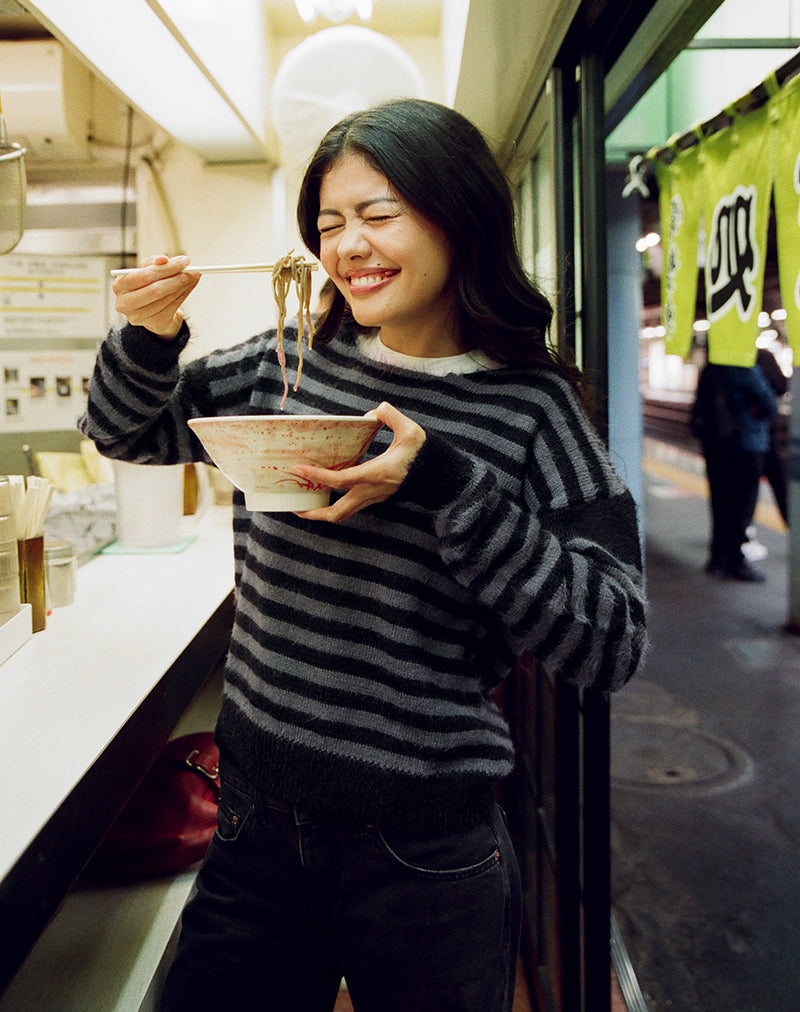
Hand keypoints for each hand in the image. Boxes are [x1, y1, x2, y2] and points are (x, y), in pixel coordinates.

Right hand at [112, 254, 200, 337]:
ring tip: (193, 276)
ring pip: (166, 299)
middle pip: (155, 290)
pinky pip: (173, 307)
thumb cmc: (147, 284)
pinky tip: (189, 286)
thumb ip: (154, 262)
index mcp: (120, 286)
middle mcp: (125, 303)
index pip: (144, 276)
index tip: (184, 261)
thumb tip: (164, 259)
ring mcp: (139, 317)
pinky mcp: (154, 324)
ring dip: (183, 286)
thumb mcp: (146, 270)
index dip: (165, 268)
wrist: (151, 309)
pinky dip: (183, 295)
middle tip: (191, 270)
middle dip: (176, 278)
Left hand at [291, 402, 425, 522]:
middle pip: (337, 513)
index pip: (340, 480)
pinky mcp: (378, 498)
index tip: (298, 469)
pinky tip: (327, 492)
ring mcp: (374, 498)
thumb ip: (389, 415)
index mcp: (375, 475)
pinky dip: (336, 502)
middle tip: (294, 506)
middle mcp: (371, 492)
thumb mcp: (410, 430)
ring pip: (344, 513)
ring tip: (306, 504)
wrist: (442, 479)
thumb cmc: (426, 455)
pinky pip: (352, 505)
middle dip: (314, 513)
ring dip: (323, 512)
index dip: (317, 475)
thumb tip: (373, 412)